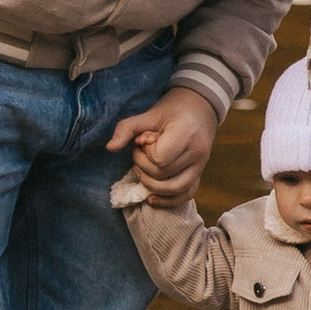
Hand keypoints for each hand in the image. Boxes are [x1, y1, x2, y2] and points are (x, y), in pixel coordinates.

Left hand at [109, 83, 219, 204]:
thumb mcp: (148, 114)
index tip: (143, 140)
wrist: (199, 109)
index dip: (145, 154)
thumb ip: (127, 128)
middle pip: (163, 174)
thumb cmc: (171, 111)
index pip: (160, 159)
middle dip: (143, 166)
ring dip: (151, 184)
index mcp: (186, 133)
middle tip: (139, 152)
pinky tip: (151, 198)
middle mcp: (197, 152)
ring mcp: (200, 166)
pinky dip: (168, 200)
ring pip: (174, 189)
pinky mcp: (199, 175)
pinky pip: (186, 195)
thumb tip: (110, 148)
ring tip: (141, 171)